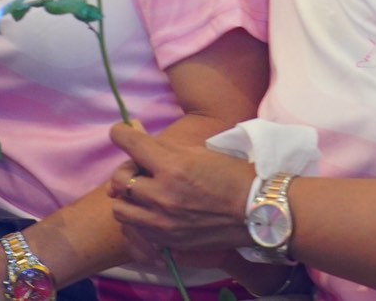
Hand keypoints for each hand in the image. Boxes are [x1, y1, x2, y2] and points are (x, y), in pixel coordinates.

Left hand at [107, 122, 256, 252]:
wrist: (257, 210)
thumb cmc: (231, 174)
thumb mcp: (198, 151)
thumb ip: (164, 147)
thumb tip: (137, 136)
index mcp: (171, 166)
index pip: (128, 142)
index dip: (120, 133)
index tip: (121, 133)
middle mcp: (162, 195)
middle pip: (118, 180)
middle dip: (126, 170)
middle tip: (140, 169)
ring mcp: (163, 223)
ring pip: (120, 210)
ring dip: (128, 198)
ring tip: (144, 194)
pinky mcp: (169, 242)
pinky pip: (136, 232)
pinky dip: (139, 221)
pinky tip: (154, 213)